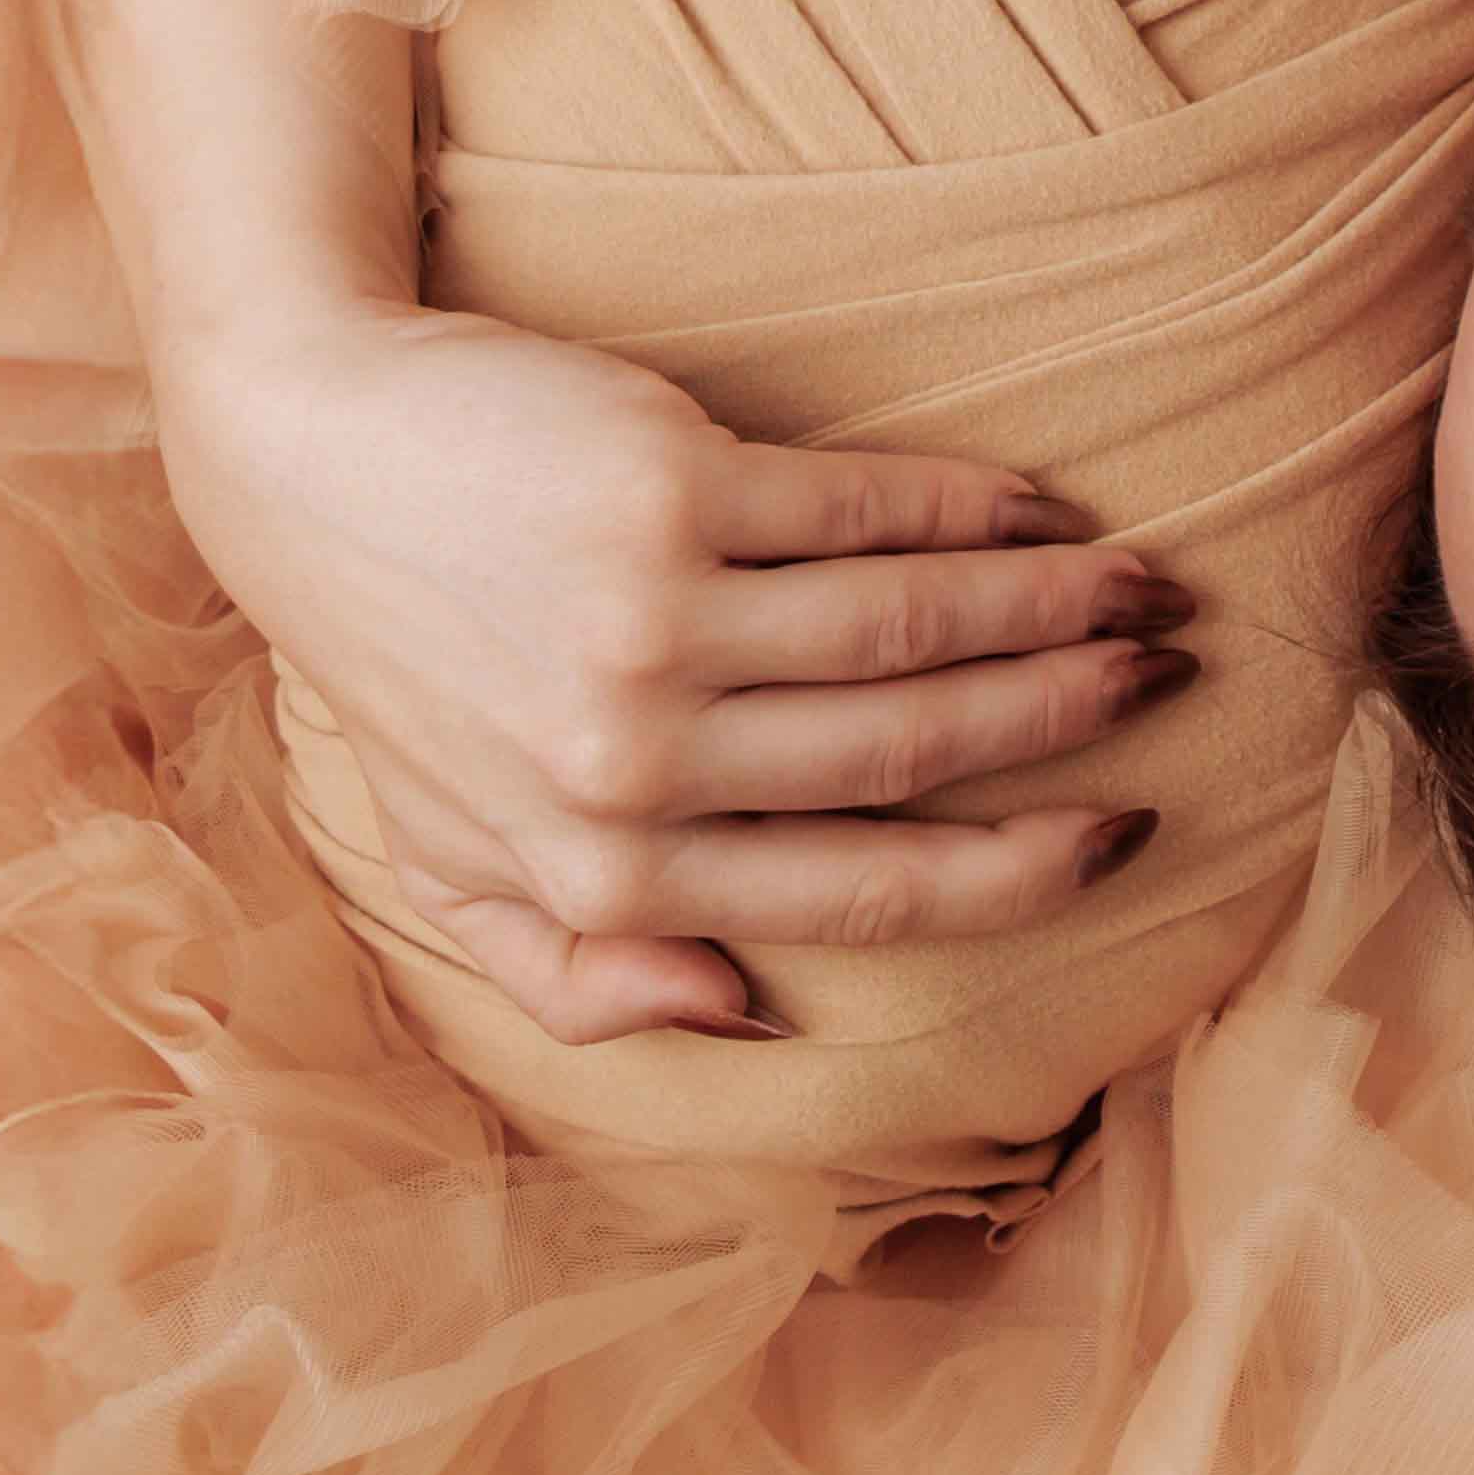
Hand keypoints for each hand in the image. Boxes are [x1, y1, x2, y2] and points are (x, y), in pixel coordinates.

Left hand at [163, 300, 1195, 1041]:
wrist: (306, 453)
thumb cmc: (395, 654)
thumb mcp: (454, 857)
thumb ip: (582, 968)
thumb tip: (740, 1020)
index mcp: (600, 872)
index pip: (854, 889)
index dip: (1006, 869)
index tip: (1112, 835)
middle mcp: (634, 762)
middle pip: (907, 753)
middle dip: (1062, 721)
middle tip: (1166, 682)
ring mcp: (653, 622)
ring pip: (910, 631)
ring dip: (1051, 609)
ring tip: (1143, 590)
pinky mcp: (668, 488)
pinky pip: (863, 509)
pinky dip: (972, 507)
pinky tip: (1041, 505)